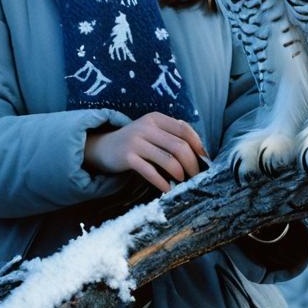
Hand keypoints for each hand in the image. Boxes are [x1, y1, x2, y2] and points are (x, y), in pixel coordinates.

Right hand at [84, 111, 208, 192]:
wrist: (103, 147)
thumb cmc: (135, 141)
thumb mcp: (152, 130)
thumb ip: (172, 134)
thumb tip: (199, 150)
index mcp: (156, 118)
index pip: (184, 129)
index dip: (198, 145)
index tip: (204, 159)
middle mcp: (146, 127)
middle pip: (179, 146)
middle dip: (192, 164)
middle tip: (196, 176)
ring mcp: (136, 142)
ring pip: (168, 160)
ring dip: (180, 174)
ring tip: (183, 182)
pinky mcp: (127, 158)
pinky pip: (151, 172)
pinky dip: (162, 183)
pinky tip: (167, 189)